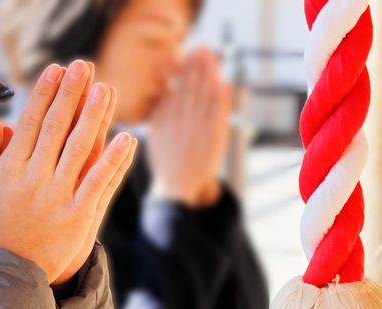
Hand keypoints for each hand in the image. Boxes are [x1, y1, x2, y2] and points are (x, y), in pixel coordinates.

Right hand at [0, 61, 136, 284]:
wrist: (7, 275)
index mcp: (10, 169)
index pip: (30, 122)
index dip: (45, 94)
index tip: (56, 70)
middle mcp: (35, 178)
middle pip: (57, 128)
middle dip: (71, 94)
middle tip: (84, 66)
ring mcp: (58, 197)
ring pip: (80, 148)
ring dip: (95, 117)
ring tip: (106, 89)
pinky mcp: (79, 217)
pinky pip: (99, 182)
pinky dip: (113, 160)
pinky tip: (127, 138)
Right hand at [147, 47, 231, 207]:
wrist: (176, 188)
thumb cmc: (167, 161)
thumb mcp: (156, 135)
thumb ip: (160, 113)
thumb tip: (165, 92)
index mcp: (168, 117)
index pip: (178, 88)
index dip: (184, 69)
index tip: (189, 52)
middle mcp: (182, 121)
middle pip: (191, 88)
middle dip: (197, 67)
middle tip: (203, 48)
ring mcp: (197, 129)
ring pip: (204, 97)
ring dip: (209, 76)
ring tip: (213, 58)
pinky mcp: (212, 140)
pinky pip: (218, 116)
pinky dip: (222, 100)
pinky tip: (225, 84)